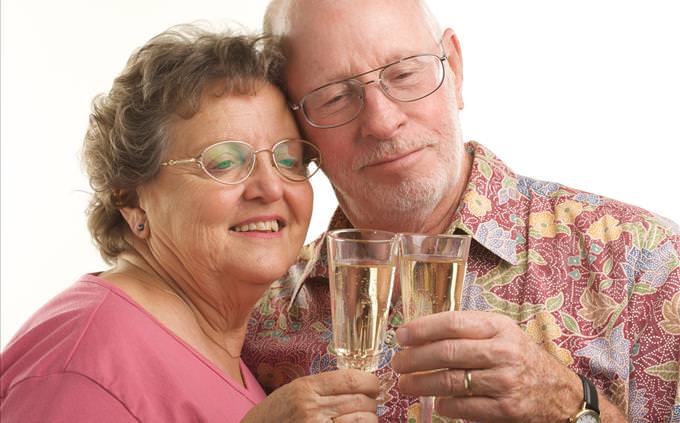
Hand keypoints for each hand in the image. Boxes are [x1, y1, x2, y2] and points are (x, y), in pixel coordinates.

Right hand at [241, 369, 379, 421]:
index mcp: (307, 388)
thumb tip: (359, 383)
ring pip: (363, 421)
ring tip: (362, 418)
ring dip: (369, 419)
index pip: (351, 379)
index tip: (374, 386)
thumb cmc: (277, 413)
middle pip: (361, 401)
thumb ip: (324, 386)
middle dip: (371, 403)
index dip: (371, 382)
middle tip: (368, 404)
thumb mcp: (295, 390)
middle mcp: (312, 408)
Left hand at [391, 311, 582, 422]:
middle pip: (447, 352)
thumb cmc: (522, 359)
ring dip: (422, 384)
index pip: (453, 323)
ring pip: (451, 381)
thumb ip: (469, 330)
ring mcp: (505, 381)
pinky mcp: (506, 408)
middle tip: (397, 363)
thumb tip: (421, 332)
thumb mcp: (502, 334)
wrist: (560, 394)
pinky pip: (464, 406)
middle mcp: (503, 351)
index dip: (422, 329)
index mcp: (499, 327)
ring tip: (406, 384)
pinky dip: (444, 405)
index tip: (401, 335)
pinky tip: (436, 402)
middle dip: (415, 358)